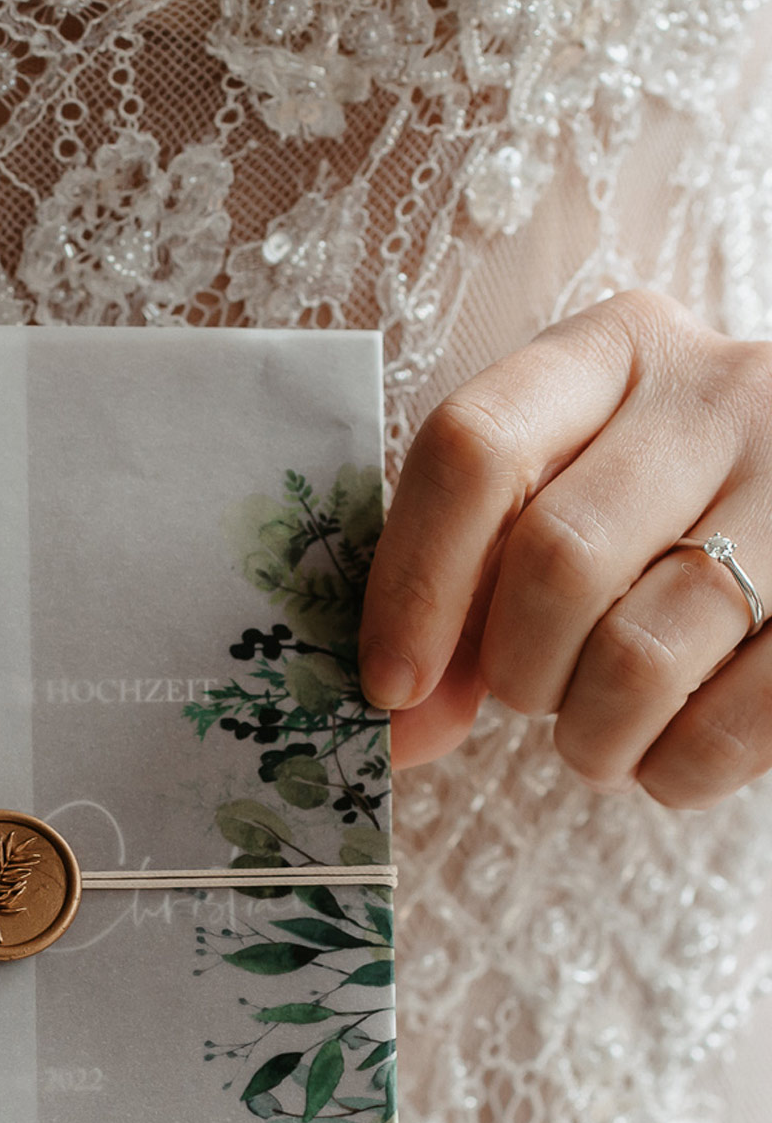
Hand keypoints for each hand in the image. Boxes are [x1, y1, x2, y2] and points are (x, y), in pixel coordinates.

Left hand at [360, 289, 771, 807]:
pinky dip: (674, 770)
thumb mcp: (563, 507)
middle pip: (556, 558)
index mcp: (613, 352)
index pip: (475, 448)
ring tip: (602, 736)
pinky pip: (732, 725)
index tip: (391, 686)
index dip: (414, 583)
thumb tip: (400, 728)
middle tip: (536, 696)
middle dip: (519, 670)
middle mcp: (719, 395)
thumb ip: (465, 601)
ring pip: (639, 654)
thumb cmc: (658, 528)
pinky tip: (670, 755)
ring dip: (593, 736)